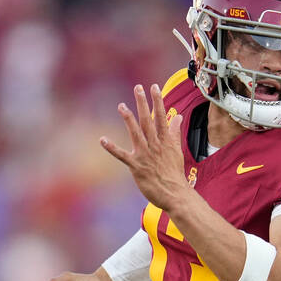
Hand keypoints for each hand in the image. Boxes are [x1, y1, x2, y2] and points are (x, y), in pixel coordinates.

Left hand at [100, 83, 189, 211]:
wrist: (175, 194)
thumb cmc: (175, 174)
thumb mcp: (177, 150)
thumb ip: (175, 132)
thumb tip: (178, 116)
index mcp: (165, 140)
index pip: (161, 117)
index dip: (158, 101)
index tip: (154, 87)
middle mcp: (155, 145)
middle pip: (148, 120)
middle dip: (143, 103)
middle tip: (138, 88)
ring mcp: (145, 155)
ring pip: (136, 133)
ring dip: (128, 119)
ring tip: (121, 106)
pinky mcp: (136, 166)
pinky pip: (122, 155)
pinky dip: (112, 148)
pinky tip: (103, 140)